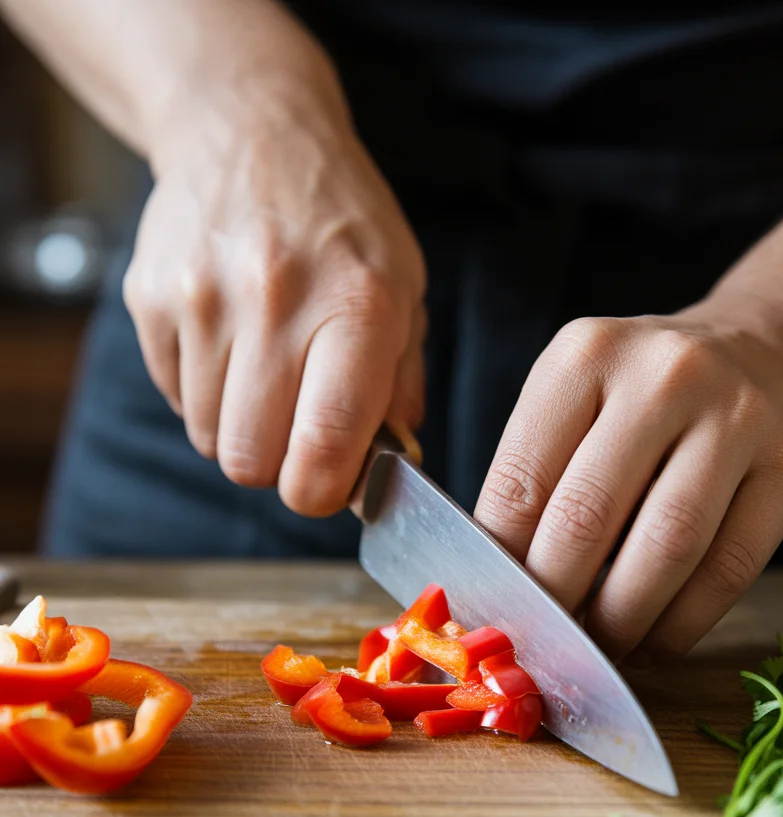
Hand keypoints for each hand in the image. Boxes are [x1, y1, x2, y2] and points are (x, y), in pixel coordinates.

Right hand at [123, 55, 425, 514]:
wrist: (250, 133)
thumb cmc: (340, 224)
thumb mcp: (404, 289)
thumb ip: (401, 385)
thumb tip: (393, 468)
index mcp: (356, 307)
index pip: (324, 445)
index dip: (321, 491)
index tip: (326, 486)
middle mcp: (275, 301)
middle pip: (251, 460)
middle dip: (276, 464)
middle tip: (295, 431)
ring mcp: (203, 297)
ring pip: (208, 438)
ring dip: (238, 427)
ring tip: (265, 373)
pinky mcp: (151, 296)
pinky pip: (175, 397)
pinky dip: (203, 392)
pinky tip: (229, 343)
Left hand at [475, 306, 782, 662]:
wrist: (771, 357)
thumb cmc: (647, 401)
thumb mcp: (579, 402)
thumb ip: (537, 478)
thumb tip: (499, 586)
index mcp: (586, 355)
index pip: (522, 480)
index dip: (501, 562)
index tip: (497, 609)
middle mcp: (665, 375)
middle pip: (587, 517)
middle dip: (557, 598)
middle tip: (544, 642)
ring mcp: (739, 417)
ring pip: (666, 548)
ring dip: (621, 620)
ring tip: (598, 649)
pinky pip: (729, 570)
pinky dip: (681, 625)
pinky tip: (653, 642)